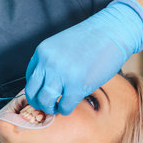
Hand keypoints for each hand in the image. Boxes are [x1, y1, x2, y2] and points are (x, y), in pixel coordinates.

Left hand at [26, 0, 142, 114]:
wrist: (112, 32)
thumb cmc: (91, 38)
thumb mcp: (61, 44)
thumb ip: (51, 60)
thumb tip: (47, 81)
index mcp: (42, 52)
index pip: (30, 77)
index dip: (36, 89)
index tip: (43, 93)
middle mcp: (48, 63)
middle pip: (32, 92)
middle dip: (39, 102)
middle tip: (48, 105)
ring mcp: (62, 75)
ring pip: (45, 102)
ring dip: (51, 108)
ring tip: (58, 106)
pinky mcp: (78, 86)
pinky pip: (65, 106)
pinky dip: (66, 110)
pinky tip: (70, 105)